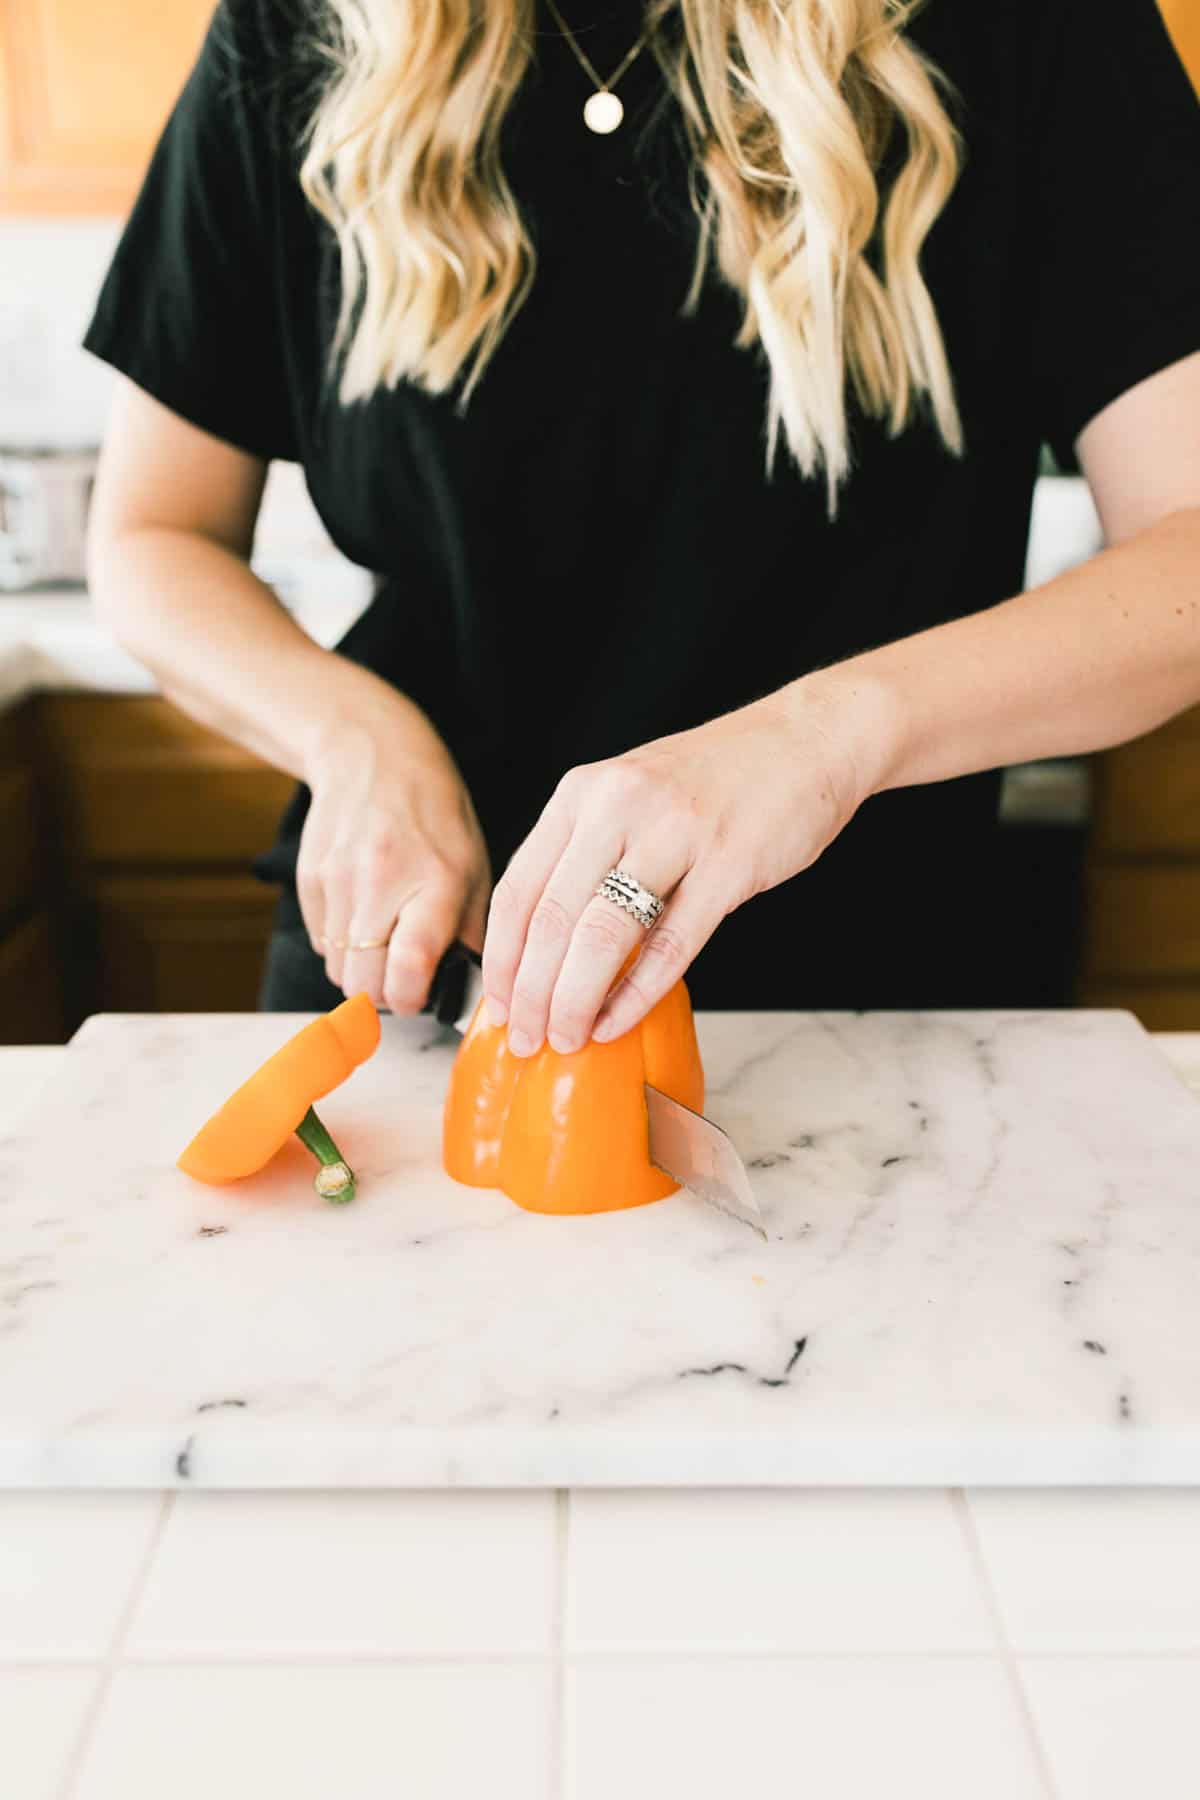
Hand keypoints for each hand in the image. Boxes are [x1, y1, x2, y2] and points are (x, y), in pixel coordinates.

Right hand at [296, 695, 490, 1012]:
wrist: (371, 756)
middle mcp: (382, 883)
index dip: (411, 999)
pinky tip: (364, 916)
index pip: (408, 968)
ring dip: (363, 971)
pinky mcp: (310, 879)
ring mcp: (338, 881)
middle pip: (364, 984)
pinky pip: (321, 943)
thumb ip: (475, 931)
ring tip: (387, 941)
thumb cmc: (435, 814)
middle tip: (405, 978)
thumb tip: (476, 989)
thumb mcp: (476, 866)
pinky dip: (342, 945)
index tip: (421, 995)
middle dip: (385, 995)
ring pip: (339, 970)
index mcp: (436, 882)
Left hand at [481, 676, 893, 1053]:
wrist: (806, 739)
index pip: (519, 889)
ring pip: (603, 936)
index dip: (501, 958)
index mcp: (583, 793)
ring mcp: (675, 834)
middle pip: (552, 919)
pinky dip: (636, 995)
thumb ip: (587, 856)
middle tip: (524, 1039)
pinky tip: (615, 1022)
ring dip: (574, 1000)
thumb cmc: (715, 780)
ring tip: (565, 1039)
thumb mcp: (629, 797)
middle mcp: (619, 807)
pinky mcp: (729, 865)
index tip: (496, 1005)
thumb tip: (542, 947)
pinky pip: (671, 945)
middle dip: (530, 993)